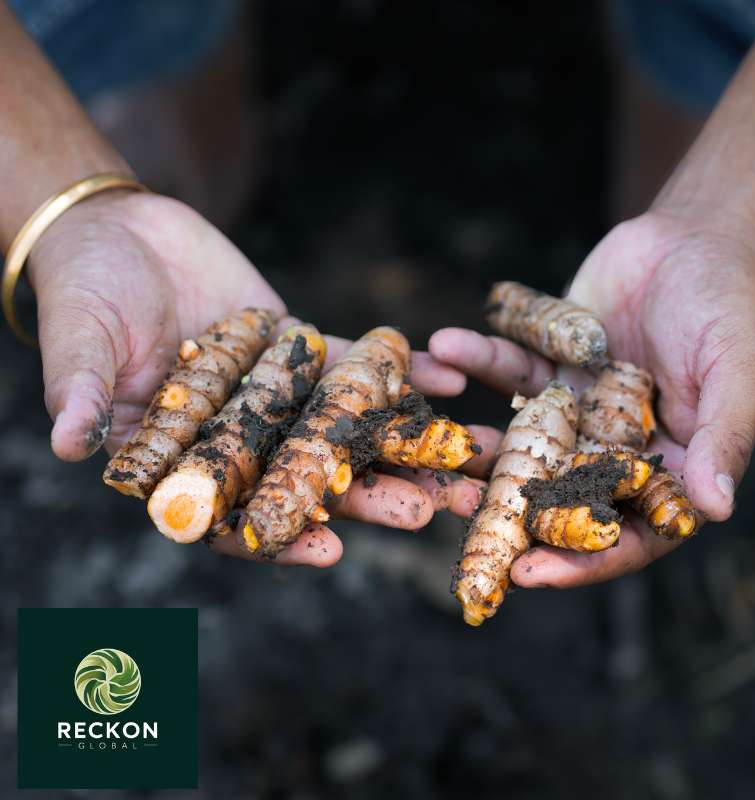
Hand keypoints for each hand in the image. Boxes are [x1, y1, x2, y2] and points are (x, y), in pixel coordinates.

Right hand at [29, 190, 469, 565]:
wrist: (121, 233)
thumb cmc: (85, 292)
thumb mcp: (81, 341)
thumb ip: (84, 391)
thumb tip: (68, 444)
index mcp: (185, 460)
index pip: (233, 514)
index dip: (279, 535)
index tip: (332, 550)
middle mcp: (240, 439)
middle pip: (308, 479)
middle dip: (368, 495)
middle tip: (426, 510)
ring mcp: (278, 397)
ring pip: (345, 428)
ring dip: (401, 443)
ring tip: (461, 456)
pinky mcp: (303, 353)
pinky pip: (356, 367)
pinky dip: (398, 371)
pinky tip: (445, 377)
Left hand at [429, 209, 754, 586]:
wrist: (695, 239)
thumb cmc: (731, 306)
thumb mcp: (739, 371)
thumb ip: (725, 437)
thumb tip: (715, 508)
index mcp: (667, 470)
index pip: (624, 533)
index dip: (579, 560)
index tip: (526, 574)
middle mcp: (614, 450)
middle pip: (558, 496)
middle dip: (505, 509)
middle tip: (455, 512)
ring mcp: (577, 411)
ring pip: (520, 438)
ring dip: (474, 442)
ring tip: (431, 440)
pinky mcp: (550, 368)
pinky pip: (508, 370)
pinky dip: (478, 358)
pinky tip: (446, 344)